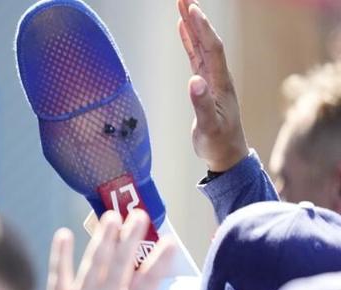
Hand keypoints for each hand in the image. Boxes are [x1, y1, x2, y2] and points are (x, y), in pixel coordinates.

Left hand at [34, 210, 196, 289]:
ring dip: (102, 238)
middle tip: (139, 214)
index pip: (148, 283)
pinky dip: (61, 254)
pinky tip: (64, 234)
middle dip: (131, 238)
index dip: (160, 262)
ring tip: (110, 215)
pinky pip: (59, 273)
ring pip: (93, 263)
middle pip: (120, 264)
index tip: (171, 241)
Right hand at [178, 0, 247, 172]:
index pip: (211, 49)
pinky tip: (183, 30)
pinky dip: (189, 41)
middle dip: (196, 18)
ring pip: (201, 46)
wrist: (227, 154)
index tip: (190, 10)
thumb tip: (193, 81)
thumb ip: (200, 105)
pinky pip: (196, 56)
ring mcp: (212, 80)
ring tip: (182, 6)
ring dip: (192, 26)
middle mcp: (217, 77)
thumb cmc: (217, 143)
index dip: (201, 29)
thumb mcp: (208, 128)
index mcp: (219, 84)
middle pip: (206, 41)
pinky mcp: (205, 85)